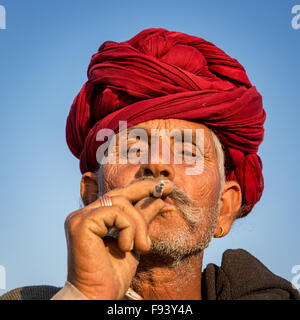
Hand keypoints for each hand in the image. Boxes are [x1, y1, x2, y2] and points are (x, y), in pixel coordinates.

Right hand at [64, 179, 172, 299]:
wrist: (98, 297)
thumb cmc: (114, 274)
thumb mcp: (135, 241)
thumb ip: (143, 219)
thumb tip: (159, 199)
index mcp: (94, 218)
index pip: (119, 195)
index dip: (141, 188)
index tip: (164, 185)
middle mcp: (84, 214)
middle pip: (120, 193)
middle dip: (146, 191)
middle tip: (169, 189)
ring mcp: (80, 218)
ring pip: (121, 203)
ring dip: (138, 224)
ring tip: (142, 246)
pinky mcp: (81, 224)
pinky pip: (115, 213)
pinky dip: (128, 229)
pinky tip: (126, 247)